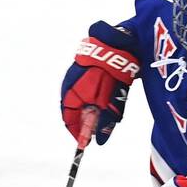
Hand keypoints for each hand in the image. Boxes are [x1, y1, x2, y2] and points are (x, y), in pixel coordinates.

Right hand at [61, 22, 139, 145]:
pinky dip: (90, 96)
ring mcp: (74, 73)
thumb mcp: (111, 104)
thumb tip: (99, 141)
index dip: (77, 132)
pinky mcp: (82, 65)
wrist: (117, 44)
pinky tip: (103, 95)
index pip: (68, 119)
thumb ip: (104, 122)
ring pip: (78, 98)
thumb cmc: (112, 75)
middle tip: (95, 128)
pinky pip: (83, 86)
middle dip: (83, 120)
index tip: (85, 142)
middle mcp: (68, 84)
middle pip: (72, 109)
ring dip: (88, 108)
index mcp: (71, 94)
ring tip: (102, 111)